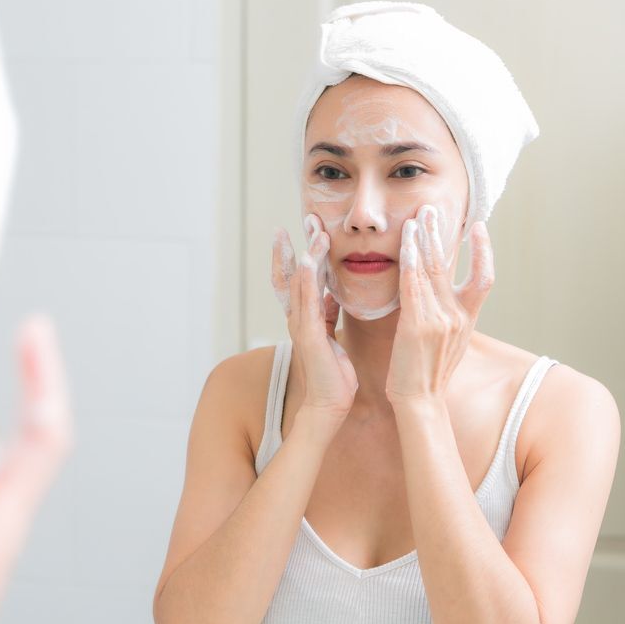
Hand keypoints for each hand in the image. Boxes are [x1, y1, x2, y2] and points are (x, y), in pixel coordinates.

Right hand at [272, 215, 357, 434]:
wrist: (330, 404)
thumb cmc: (333, 374)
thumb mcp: (331, 335)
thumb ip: (327, 313)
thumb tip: (329, 293)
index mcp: (305, 317)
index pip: (299, 278)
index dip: (299, 251)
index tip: (307, 228)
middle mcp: (298, 317)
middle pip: (291, 273)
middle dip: (295, 245)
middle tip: (304, 219)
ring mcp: (300, 325)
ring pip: (298, 282)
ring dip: (304, 253)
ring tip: (312, 230)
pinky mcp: (308, 335)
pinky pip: (305, 301)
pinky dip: (305, 279)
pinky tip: (308, 260)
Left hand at [386, 205, 494, 411]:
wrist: (419, 401)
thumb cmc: (426, 375)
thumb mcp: (446, 344)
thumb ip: (448, 319)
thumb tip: (445, 301)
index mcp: (467, 320)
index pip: (485, 278)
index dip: (484, 251)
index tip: (478, 227)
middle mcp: (458, 316)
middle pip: (453, 265)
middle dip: (442, 234)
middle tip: (433, 208)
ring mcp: (440, 319)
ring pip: (433, 269)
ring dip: (424, 239)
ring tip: (418, 216)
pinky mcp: (418, 324)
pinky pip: (414, 284)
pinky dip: (411, 261)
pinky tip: (407, 243)